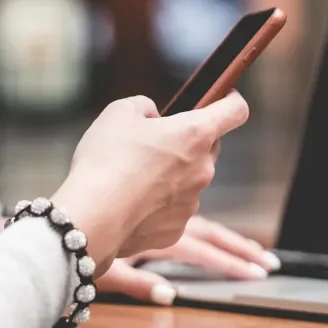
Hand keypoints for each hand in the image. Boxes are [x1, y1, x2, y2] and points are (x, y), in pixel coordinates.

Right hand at [52, 92, 249, 273]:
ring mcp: (192, 203)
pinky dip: (156, 204)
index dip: (232, 100)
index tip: (225, 97)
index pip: (235, 111)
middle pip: (208, 147)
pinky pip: (172, 210)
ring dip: (171, 175)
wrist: (93, 216)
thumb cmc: (106, 159)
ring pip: (189, 181)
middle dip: (188, 142)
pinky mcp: (176, 229)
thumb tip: (154, 118)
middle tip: (154, 143)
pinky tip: (130, 202)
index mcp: (195, 134)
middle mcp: (202, 169)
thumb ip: (145, 107)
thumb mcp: (119, 112)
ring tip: (132, 177)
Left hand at [94, 216, 280, 304]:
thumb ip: (138, 284)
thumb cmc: (80, 246)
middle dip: (242, 251)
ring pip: (204, 225)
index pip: (205, 249)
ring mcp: (161, 216)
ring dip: (230, 241)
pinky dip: (206, 234)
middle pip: (213, 235)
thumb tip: (168, 296)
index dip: (233, 260)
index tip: (261, 270)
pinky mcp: (152, 215)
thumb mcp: (107, 270)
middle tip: (269, 265)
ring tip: (256, 256)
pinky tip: (216, 241)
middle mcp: (164, 223)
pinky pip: (186, 218)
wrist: (62, 217)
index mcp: (160, 236)